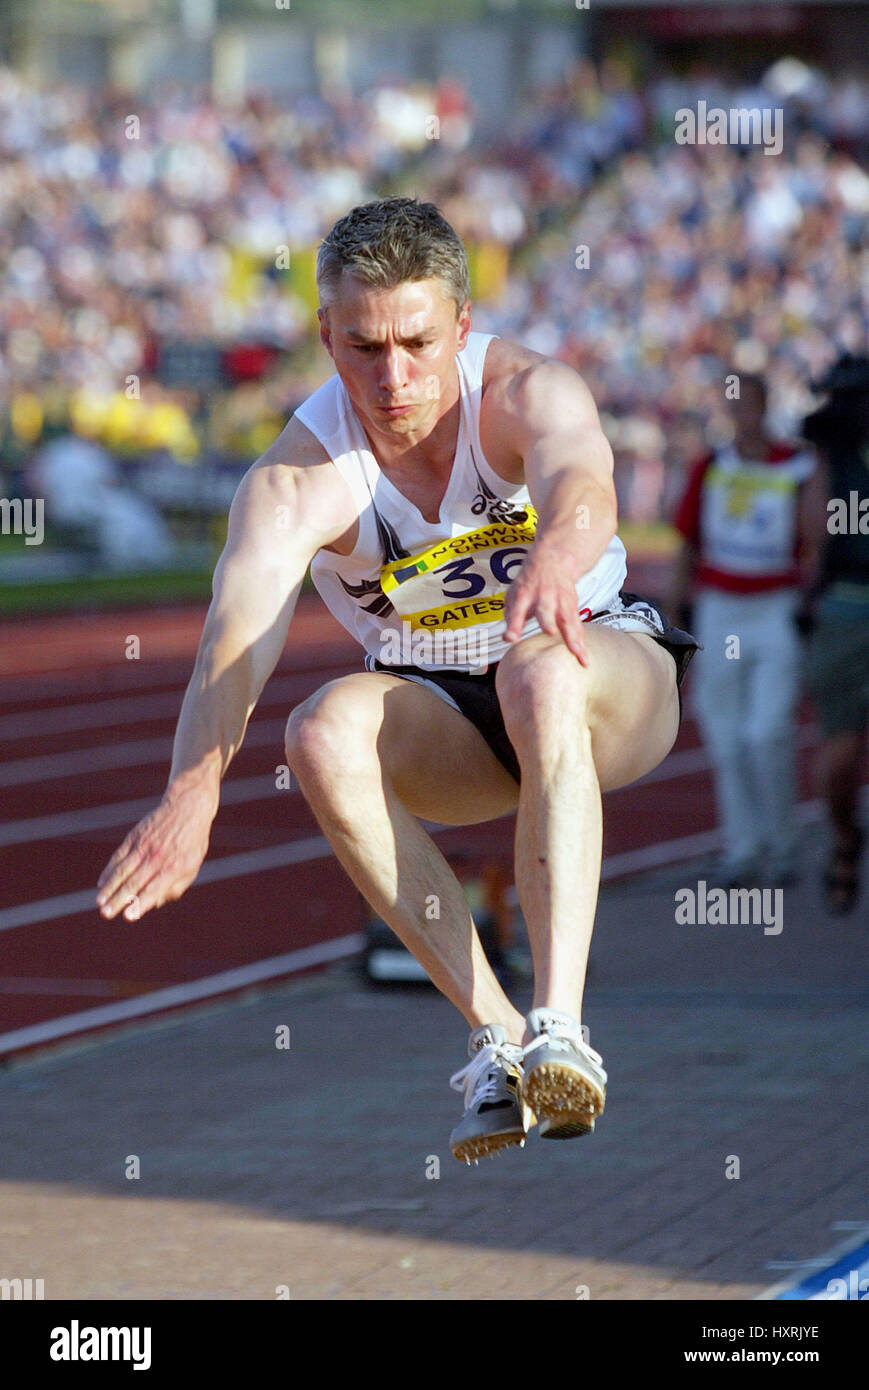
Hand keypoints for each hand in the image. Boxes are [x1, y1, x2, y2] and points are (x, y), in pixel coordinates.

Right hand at [96, 778, 216, 921]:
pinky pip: (118, 856)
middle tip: (106, 914)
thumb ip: (175, 887)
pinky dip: (109, 870)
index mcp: (174, 867)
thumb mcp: (192, 866)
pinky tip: (101, 883)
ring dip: (109, 888)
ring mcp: (144, 846)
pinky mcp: (134, 837)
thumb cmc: (192, 842)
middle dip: (118, 900)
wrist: (186, 807)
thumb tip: (155, 903)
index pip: (154, 889)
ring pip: (122, 870)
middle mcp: (157, 857)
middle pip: (134, 882)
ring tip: (100, 902)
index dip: (141, 903)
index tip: (128, 916)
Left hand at [503, 544, 588, 665]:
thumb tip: (509, 638)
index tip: (510, 637)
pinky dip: (581, 641)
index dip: (513, 624)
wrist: (553, 562)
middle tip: (550, 632)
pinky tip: (583, 656)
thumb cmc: (529, 584)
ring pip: (567, 620)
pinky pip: (577, 626)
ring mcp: (560, 601)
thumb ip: (511, 617)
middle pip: (546, 610)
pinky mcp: (572, 606)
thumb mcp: (513, 595)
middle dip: (548, 621)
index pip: (517, 611)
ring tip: (578, 656)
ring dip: (573, 638)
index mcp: (523, 595)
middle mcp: (543, 597)